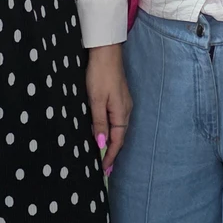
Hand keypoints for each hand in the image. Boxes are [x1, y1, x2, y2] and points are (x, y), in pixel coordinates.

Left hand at [86, 44, 131, 172]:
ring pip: (119, 128)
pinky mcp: (119, 97)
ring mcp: (124, 103)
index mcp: (121, 113)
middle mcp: (126, 110)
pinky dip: (111, 130)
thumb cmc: (100, 75)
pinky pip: (117, 119)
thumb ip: (99, 122)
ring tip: (103, 154)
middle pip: (120, 136)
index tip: (104, 170)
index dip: (110, 156)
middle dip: (112, 152)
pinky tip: (105, 132)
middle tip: (104, 167)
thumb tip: (102, 143)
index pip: (117, 141)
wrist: (106, 52)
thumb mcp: (96, 100)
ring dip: (112, 142)